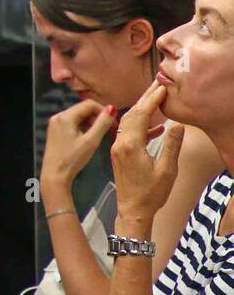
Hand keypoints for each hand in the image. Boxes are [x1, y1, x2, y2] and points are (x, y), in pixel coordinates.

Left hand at [40, 99, 114, 198]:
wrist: (55, 174)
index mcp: (65, 116)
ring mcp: (55, 124)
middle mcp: (58, 116)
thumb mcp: (91, 141)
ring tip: (101, 135)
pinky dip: (83, 127)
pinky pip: (72, 123)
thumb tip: (112, 108)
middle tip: (110, 130)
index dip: (103, 111)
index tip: (114, 123)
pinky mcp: (55, 131)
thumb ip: (102, 124)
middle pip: (83, 109)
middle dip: (98, 117)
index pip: (89, 104)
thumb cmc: (73, 159)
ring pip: (78, 116)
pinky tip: (90, 138)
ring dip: (91, 123)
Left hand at [110, 81, 184, 220]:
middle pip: (132, 114)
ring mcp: (118, 147)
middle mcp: (120, 142)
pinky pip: (129, 132)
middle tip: (158, 85)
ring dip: (142, 109)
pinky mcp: (119, 152)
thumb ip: (171, 146)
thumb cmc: (151, 194)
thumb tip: (178, 125)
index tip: (162, 88)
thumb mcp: (167, 170)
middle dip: (145, 98)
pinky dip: (141, 125)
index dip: (151, 100)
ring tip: (157, 98)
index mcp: (130, 145)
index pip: (140, 115)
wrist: (132, 210)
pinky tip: (157, 126)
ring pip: (129, 122)